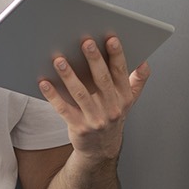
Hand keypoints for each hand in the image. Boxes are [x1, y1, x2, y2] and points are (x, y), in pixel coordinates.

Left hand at [38, 36, 148, 159]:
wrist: (101, 149)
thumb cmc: (111, 117)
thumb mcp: (128, 100)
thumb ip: (136, 82)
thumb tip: (144, 63)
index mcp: (124, 97)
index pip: (121, 73)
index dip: (117, 55)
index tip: (111, 39)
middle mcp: (112, 108)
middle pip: (102, 80)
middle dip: (94, 60)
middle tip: (85, 42)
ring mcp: (95, 119)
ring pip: (81, 93)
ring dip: (69, 75)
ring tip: (59, 60)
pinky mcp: (78, 127)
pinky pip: (64, 108)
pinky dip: (53, 95)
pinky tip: (44, 82)